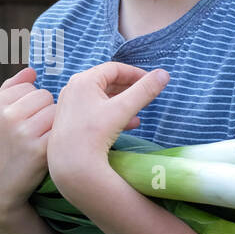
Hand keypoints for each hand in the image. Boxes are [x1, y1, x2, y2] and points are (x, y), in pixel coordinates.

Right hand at [0, 67, 55, 220]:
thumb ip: (10, 89)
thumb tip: (32, 69)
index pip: (29, 87)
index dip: (31, 103)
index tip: (23, 120)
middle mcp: (7, 116)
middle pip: (45, 96)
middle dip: (43, 111)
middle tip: (34, 131)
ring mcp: (23, 132)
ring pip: (56, 111)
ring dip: (53, 124)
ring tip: (40, 140)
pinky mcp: (39, 150)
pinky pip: (60, 130)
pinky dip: (58, 139)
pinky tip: (48, 149)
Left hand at [47, 61, 169, 204]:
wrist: (70, 164)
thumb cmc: (94, 133)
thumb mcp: (122, 109)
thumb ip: (144, 91)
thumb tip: (164, 74)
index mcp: (84, 80)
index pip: (114, 68)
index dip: (135, 73)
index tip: (152, 81)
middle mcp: (74, 88)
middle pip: (107, 82)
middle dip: (130, 88)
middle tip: (147, 95)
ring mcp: (70, 105)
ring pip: (102, 98)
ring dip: (123, 102)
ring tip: (141, 110)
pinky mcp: (71, 120)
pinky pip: (96, 110)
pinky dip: (113, 113)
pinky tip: (131, 124)